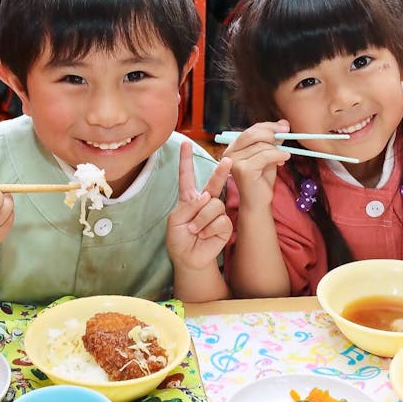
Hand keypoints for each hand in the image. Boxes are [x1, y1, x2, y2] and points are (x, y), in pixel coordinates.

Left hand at [167, 142, 232, 269]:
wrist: (188, 258)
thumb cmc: (179, 239)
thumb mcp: (175, 220)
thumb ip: (188, 206)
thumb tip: (207, 196)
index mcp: (189, 198)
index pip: (187, 176)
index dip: (185, 160)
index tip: (185, 143)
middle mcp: (205, 202)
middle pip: (213, 182)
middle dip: (221, 171)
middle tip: (227, 160)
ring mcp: (217, 212)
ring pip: (214, 205)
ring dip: (202, 219)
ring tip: (195, 230)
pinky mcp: (226, 224)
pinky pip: (220, 220)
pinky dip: (210, 229)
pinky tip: (205, 236)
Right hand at [221, 120, 291, 208]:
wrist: (258, 202)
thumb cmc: (261, 180)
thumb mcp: (268, 155)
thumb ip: (273, 140)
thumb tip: (283, 122)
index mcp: (233, 148)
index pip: (250, 130)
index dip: (268, 126)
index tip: (284, 126)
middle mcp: (229, 153)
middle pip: (253, 133)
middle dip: (272, 132)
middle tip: (286, 135)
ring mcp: (234, 161)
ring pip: (261, 145)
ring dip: (277, 149)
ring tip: (283, 157)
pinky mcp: (243, 169)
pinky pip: (265, 155)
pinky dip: (278, 155)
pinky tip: (284, 159)